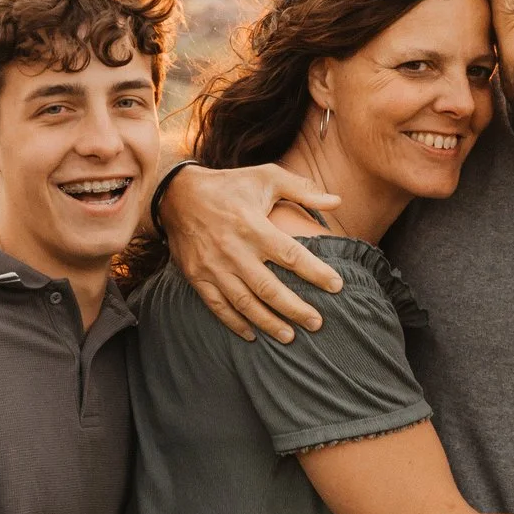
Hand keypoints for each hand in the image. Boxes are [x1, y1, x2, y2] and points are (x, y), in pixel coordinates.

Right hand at [161, 162, 343, 341]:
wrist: (176, 195)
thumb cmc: (229, 185)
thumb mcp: (266, 176)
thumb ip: (303, 189)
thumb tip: (337, 201)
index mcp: (253, 226)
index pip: (291, 255)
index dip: (316, 272)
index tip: (337, 286)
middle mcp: (234, 251)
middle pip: (270, 288)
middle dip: (296, 309)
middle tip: (318, 323)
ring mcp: (213, 267)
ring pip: (245, 303)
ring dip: (268, 323)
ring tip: (290, 337)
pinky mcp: (197, 277)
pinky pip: (218, 306)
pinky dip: (235, 323)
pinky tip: (253, 335)